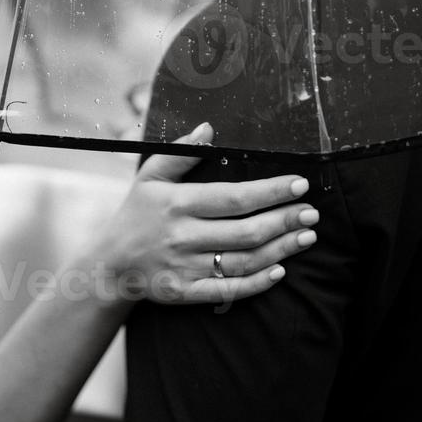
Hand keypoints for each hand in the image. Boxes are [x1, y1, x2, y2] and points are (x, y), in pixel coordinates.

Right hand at [93, 123, 318, 305]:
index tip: (299, 184)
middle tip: (312, 212)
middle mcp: (183, 236)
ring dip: (281, 249)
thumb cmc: (136, 213)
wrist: (109, 264)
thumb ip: (180, 152)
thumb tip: (209, 128)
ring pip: (243, 260)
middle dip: (284, 220)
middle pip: (245, 231)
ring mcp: (185, 267)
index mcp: (177, 204)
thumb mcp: (150, 175)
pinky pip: (229, 291)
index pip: (233, 197)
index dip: (270, 191)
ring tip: (307, 236)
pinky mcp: (186, 293)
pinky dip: (257, 282)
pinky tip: (280, 270)